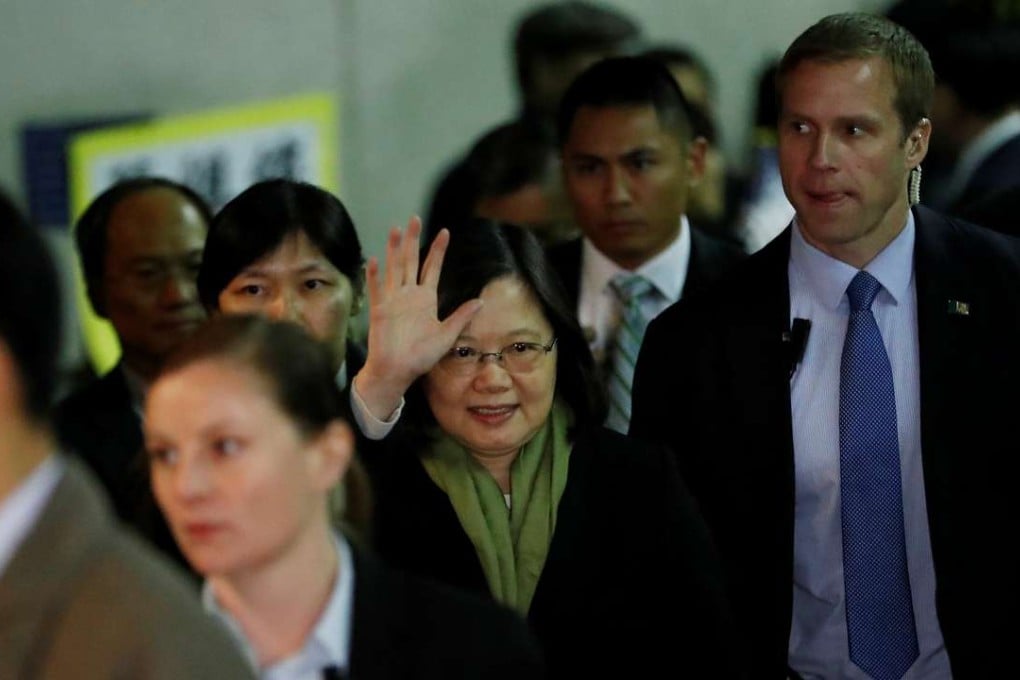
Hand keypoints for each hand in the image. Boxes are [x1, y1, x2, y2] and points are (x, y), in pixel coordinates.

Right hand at [354, 216, 481, 418]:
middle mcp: (408, 295)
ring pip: (393, 269)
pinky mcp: (379, 311)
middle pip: (410, 261)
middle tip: (414, 218)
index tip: (445, 232)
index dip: (438, 250)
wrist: (398, 372)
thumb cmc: (421, 357)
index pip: (432, 268)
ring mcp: (392, 301)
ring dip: (393, 249)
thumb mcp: (447, 336)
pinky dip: (375, 276)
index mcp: (425, 299)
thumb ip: (460, 317)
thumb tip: (481, 301)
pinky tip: (374, 260)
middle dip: (412, 240)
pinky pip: (377, 290)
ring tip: (395, 229)